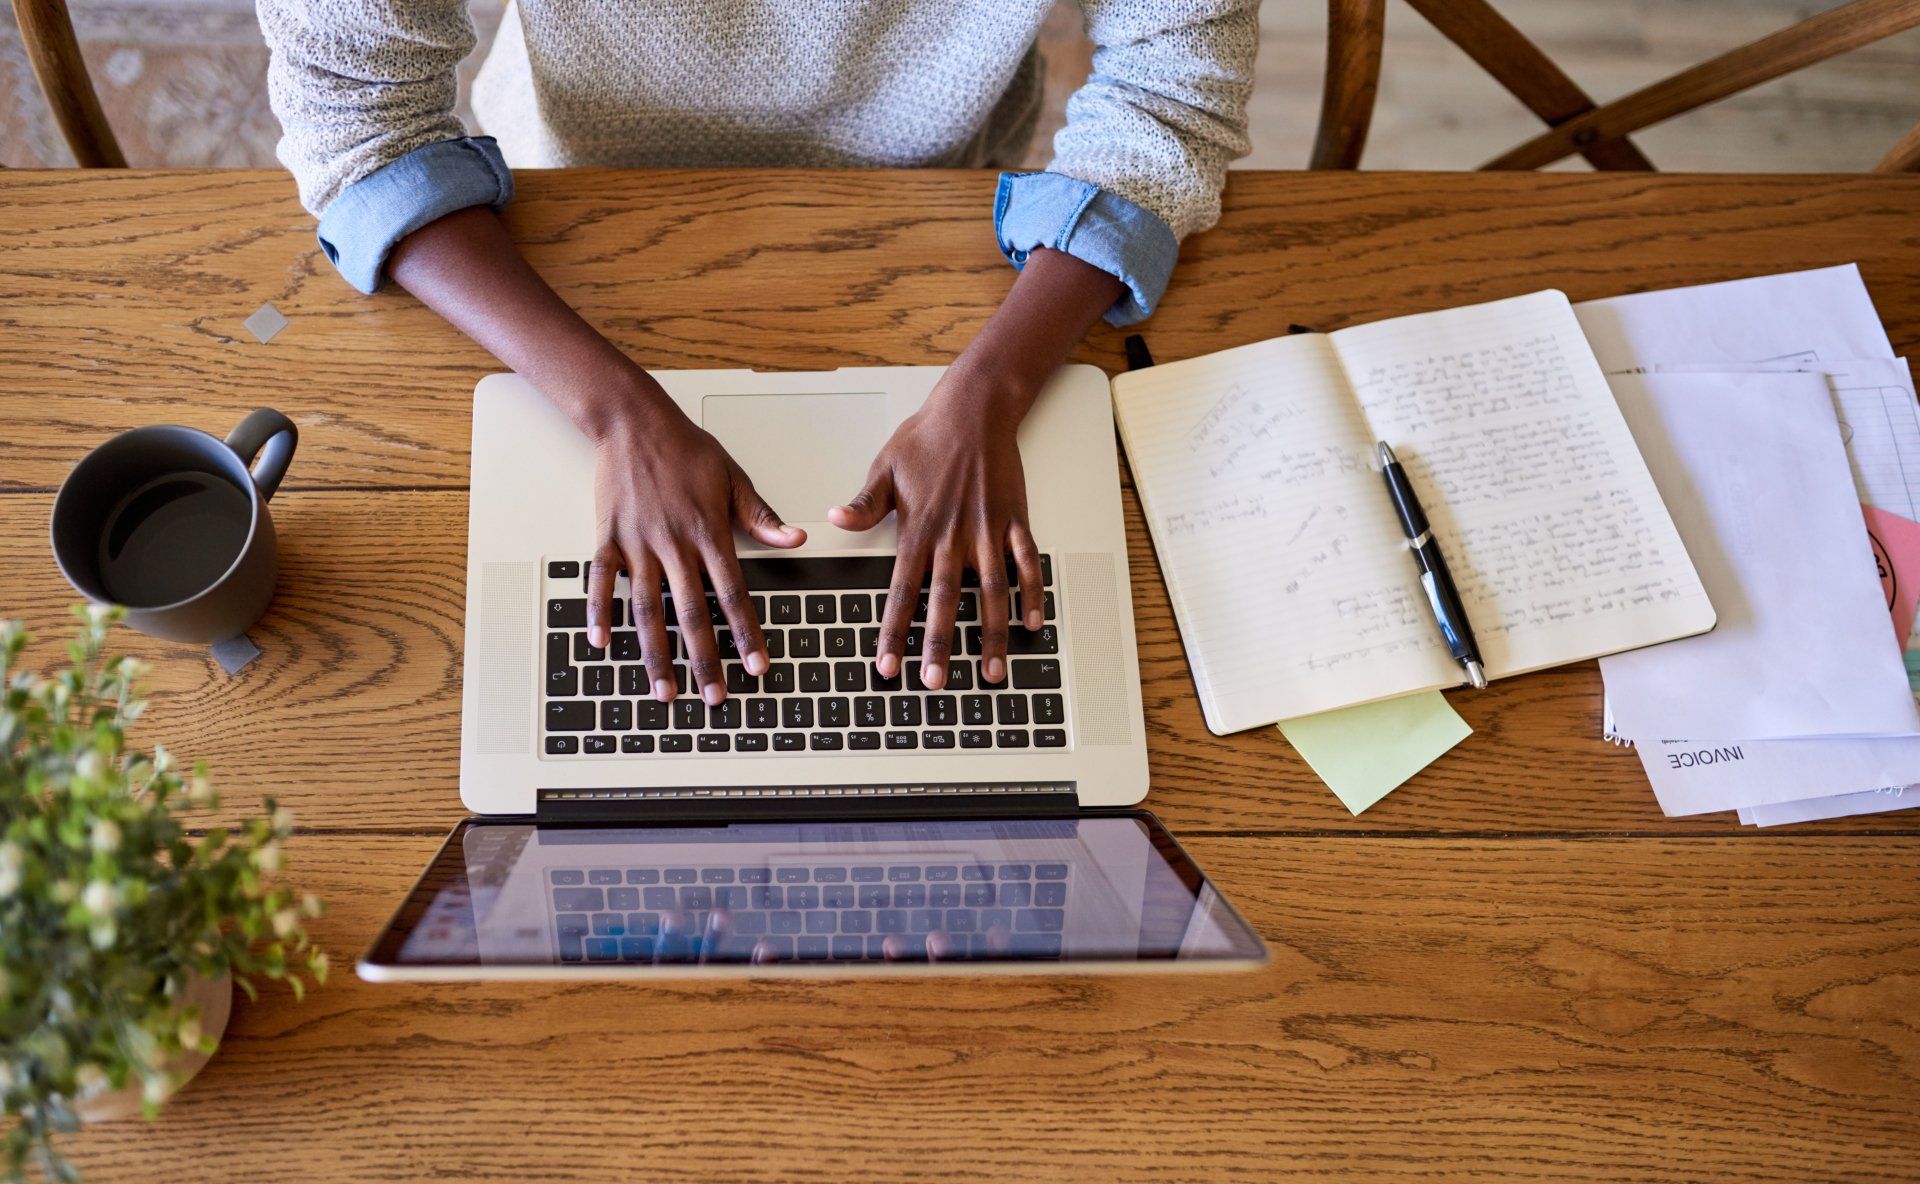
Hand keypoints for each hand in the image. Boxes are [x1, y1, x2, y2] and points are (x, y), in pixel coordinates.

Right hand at [585, 373, 803, 703]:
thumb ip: (761, 517)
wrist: (634, 421)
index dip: (746, 633)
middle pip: (691, 613)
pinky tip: (601, 643)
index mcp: (708, 531)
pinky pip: (602, 580)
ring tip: (664, 690)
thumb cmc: (686, 448)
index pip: (733, 593)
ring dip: (656, 653)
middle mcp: (673, 543)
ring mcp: (637, 543)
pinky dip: (599, 612)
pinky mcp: (608, 537)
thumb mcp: (734, 478)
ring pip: (646, 609)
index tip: (756, 666)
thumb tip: (797, 539)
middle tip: (715, 697)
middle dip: (704, 659)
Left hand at [828, 368, 1044, 690]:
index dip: (894, 632)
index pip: (901, 592)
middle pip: (945, 603)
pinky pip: (1026, 564)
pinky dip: (1032, 594)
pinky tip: (1032, 623)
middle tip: (935, 682)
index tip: (888, 665)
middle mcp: (953, 537)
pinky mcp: (1014, 521)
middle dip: (940, 646)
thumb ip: (863, 504)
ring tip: (993, 672)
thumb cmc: (927, 438)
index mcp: (918, 530)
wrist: (974, 409)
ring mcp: (987, 532)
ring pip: (992, 593)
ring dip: (992, 635)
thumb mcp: (884, 469)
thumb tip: (834, 519)